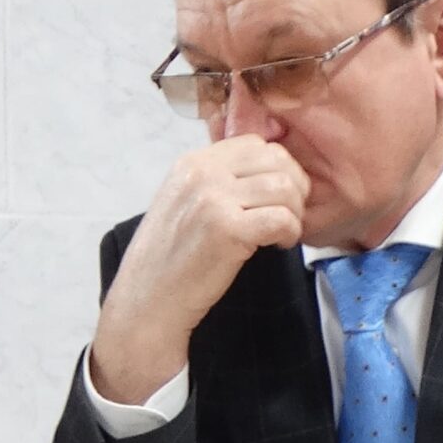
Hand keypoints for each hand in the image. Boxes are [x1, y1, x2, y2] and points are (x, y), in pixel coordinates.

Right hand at [87, 136, 309, 402]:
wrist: (148, 298)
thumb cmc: (169, 257)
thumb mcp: (183, 200)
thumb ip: (216, 180)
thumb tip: (266, 170)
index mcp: (192, 162)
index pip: (256, 144)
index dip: (277, 169)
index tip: (274, 197)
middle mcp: (202, 172)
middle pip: (277, 161)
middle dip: (294, 189)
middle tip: (286, 216)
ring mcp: (213, 199)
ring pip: (285, 188)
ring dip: (294, 213)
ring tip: (280, 234)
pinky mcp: (227, 229)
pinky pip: (282, 219)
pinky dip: (291, 233)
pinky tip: (277, 245)